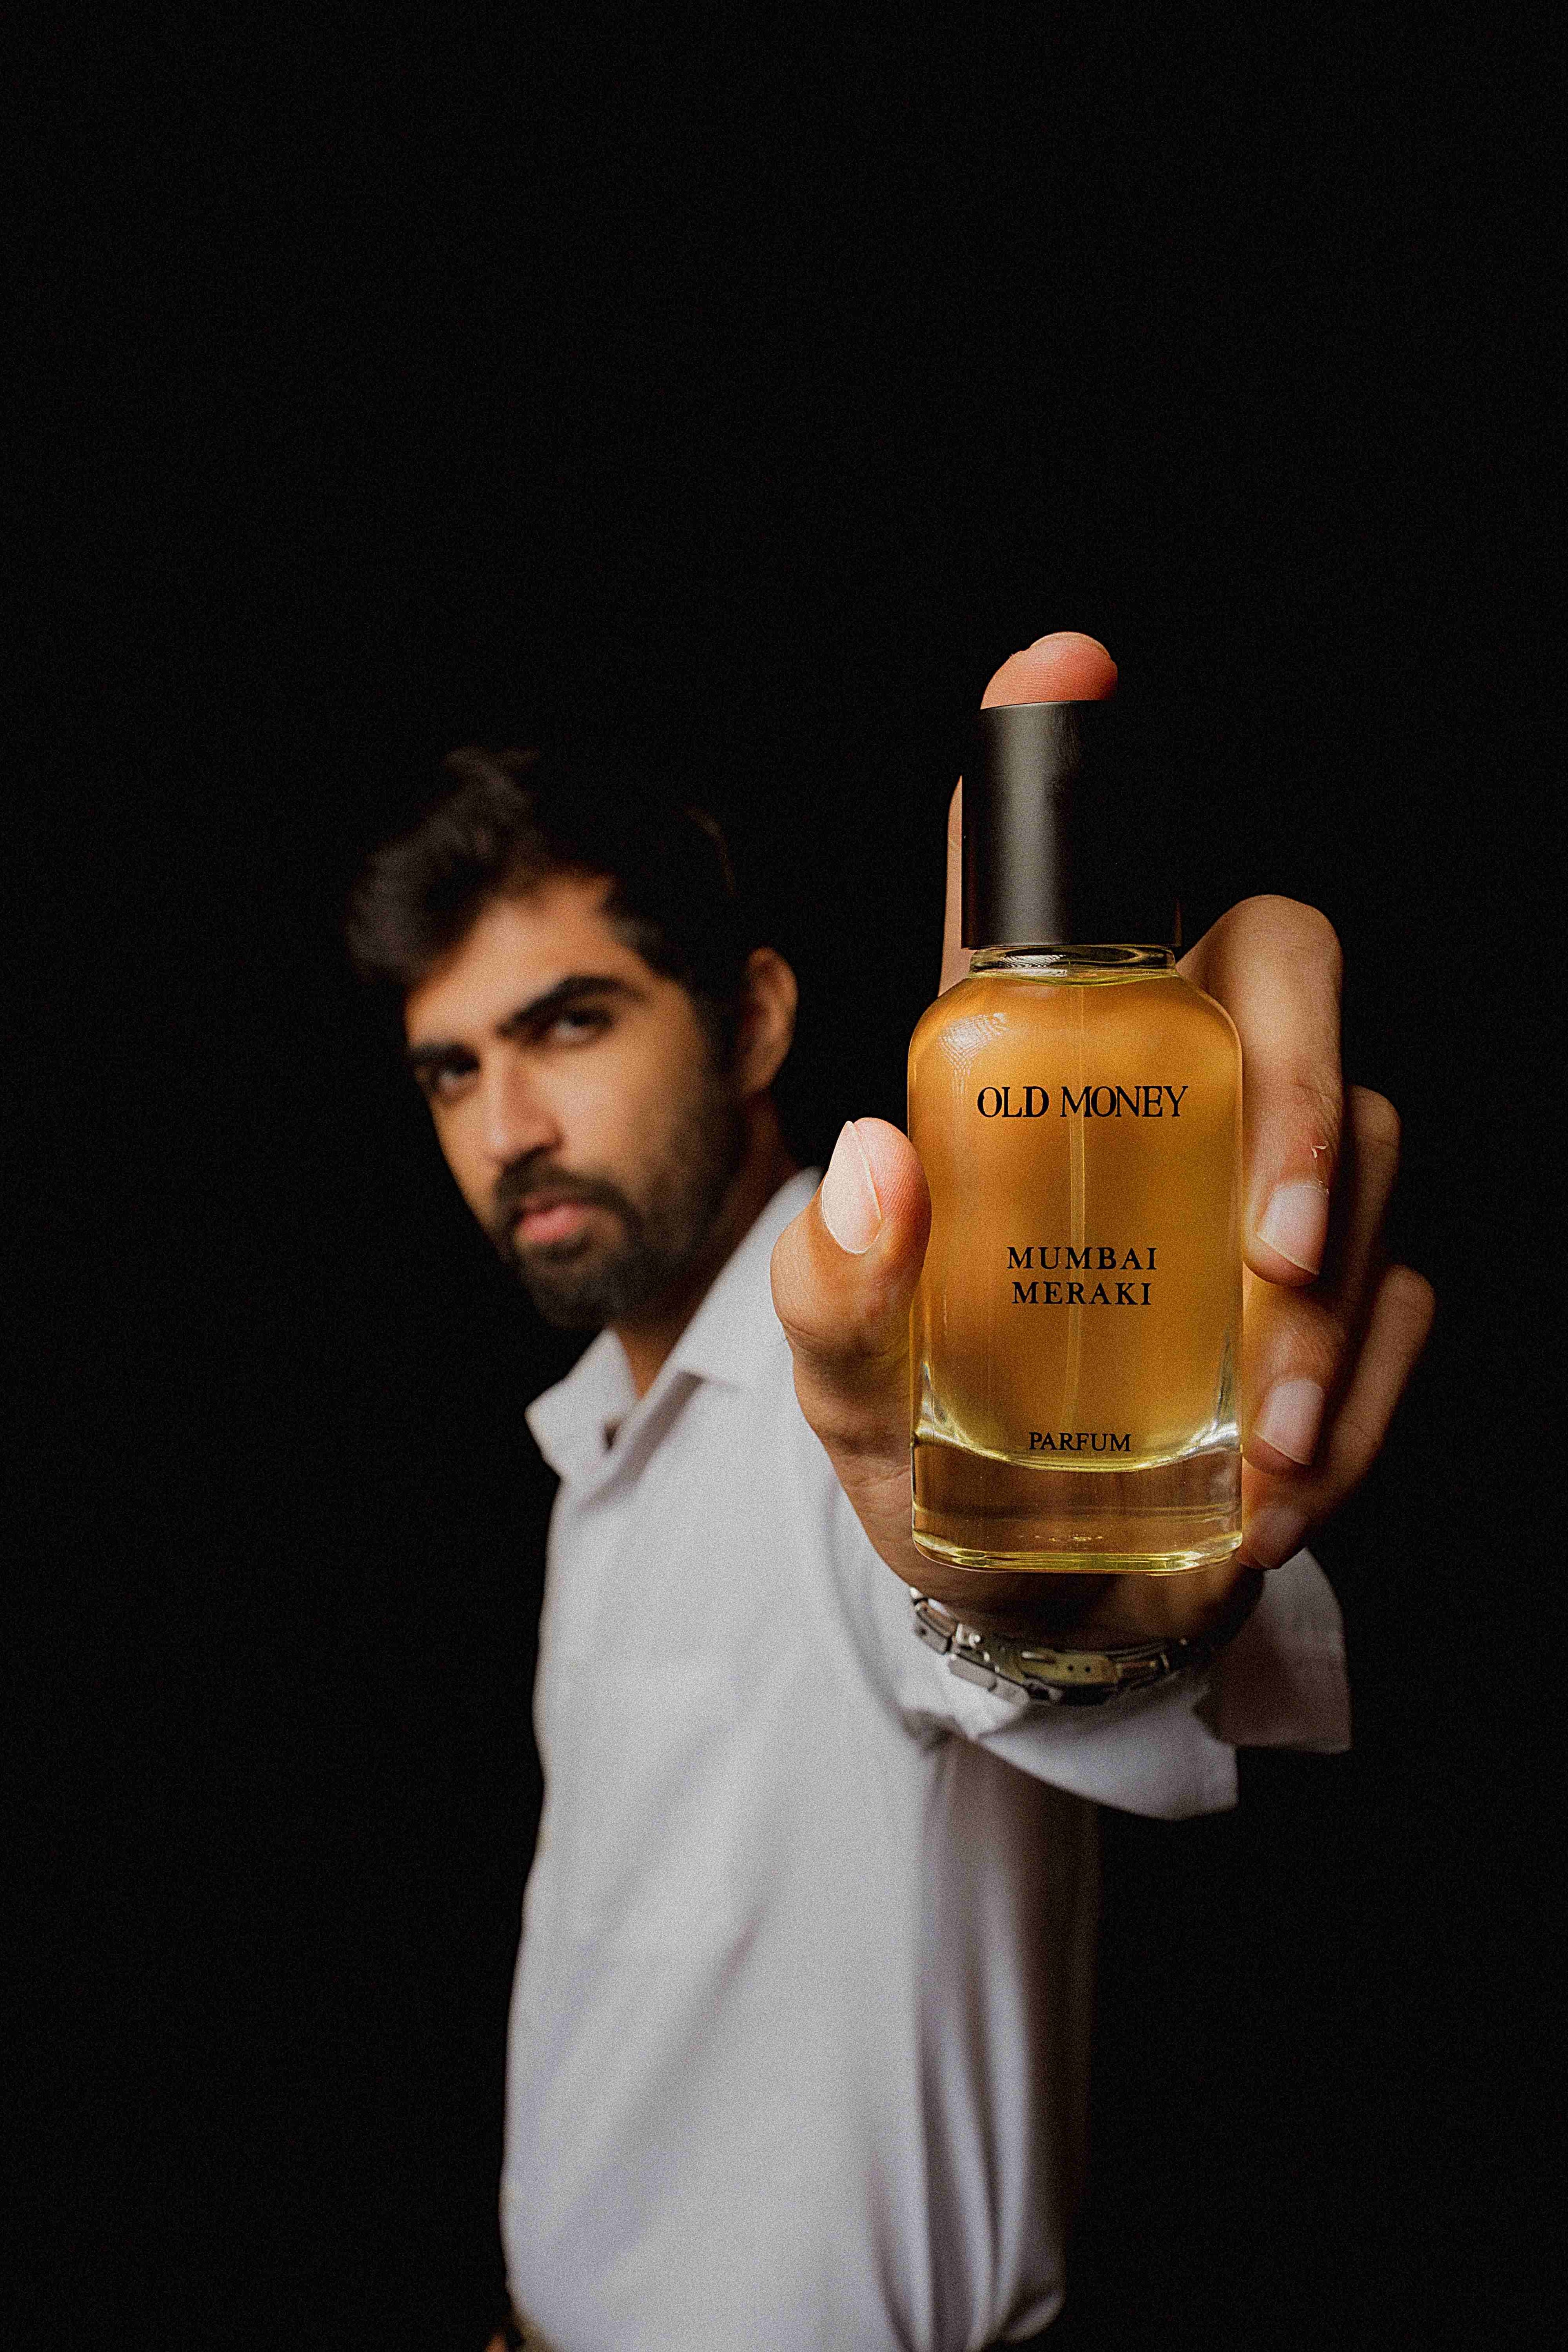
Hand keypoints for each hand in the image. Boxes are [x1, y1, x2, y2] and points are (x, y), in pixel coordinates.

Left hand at [770, 632, 1433, 1648]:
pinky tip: (1284, 1490)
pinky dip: (1360, 1397)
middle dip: (1311, 1090)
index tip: (1060, 658)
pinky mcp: (1340, 1300)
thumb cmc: (931, 1453)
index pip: (1051, 902)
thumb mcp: (847, 1389)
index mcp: (1031, 1083)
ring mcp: (1270, 1188)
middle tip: (1277, 1252)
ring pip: (1377, 1147)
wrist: (1034, 1592)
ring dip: (1336, 1305)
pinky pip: (1404, 1301)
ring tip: (1261, 1452)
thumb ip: (829, 1295)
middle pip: (1289, 978)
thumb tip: (871, 1163)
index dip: (1055, 770)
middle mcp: (1169, 1098)